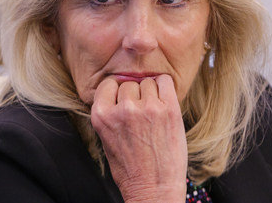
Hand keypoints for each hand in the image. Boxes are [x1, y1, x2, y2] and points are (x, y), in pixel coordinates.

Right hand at [91, 75, 186, 202]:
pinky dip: (164, 86)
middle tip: (140, 115)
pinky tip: (163, 99)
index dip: (115, 93)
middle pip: (128, 84)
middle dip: (134, 96)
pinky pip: (165, 81)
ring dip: (150, 94)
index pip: (107, 85)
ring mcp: (147, 109)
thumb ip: (109, 113)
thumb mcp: (106, 139)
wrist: (154, 189)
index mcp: (102, 116)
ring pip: (147, 83)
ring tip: (152, 114)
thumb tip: (118, 90)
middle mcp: (123, 110)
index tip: (122, 102)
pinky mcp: (169, 110)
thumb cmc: (130, 169)